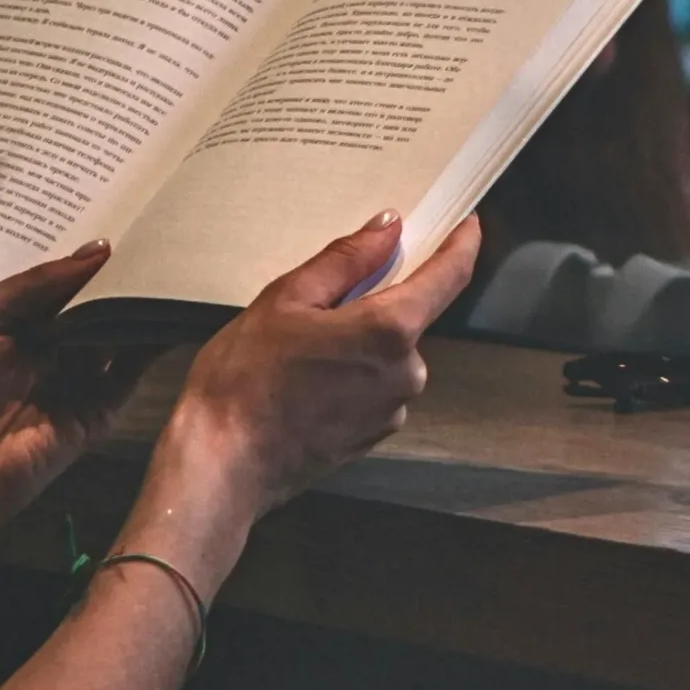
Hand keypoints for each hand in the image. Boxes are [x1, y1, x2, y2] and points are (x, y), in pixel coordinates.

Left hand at [0, 243, 159, 528]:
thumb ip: (43, 282)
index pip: (66, 287)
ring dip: (146, 309)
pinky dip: (154, 346)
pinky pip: (130, 375)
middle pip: (98, 310)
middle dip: (125, 282)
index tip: (128, 224)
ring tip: (177, 269)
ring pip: (121, 338)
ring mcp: (76, 381)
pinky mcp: (97, 412)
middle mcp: (51, 350)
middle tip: (162, 238)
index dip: (92, 262)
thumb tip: (101, 248)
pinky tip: (175, 311)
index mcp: (19, 325)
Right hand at [160, 211, 480, 518]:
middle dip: (373, 301)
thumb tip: (386, 230)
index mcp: (388, 331)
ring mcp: (392, 409)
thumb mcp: (287, 298)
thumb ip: (346, 259)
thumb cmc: (245, 383)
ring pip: (387, 352)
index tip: (465, 226)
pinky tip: (305, 379)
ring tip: (299, 351)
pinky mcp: (375, 434)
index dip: (461, 245)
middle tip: (319, 302)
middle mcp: (404, 373)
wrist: (224, 463)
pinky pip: (374, 385)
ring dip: (356, 340)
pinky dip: (350, 373)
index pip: (449, 277)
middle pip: (408, 315)